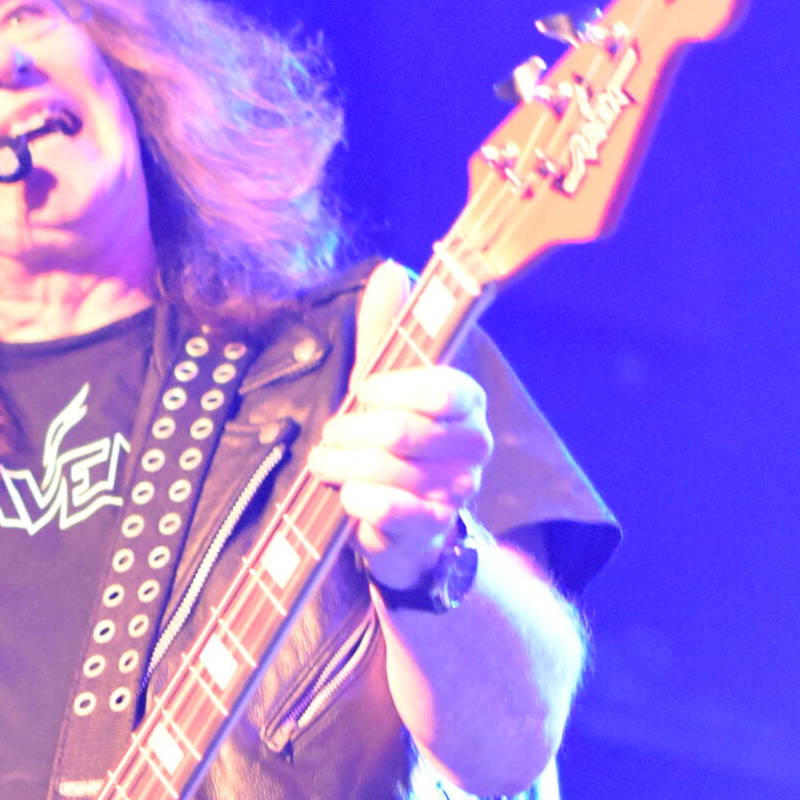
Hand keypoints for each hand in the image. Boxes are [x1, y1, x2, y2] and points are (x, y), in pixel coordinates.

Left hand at [308, 260, 492, 591]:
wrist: (404, 523)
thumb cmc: (392, 443)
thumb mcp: (384, 385)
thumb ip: (385, 332)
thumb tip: (392, 270)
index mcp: (468, 402)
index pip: (442, 388)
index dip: (393, 388)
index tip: (363, 389)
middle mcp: (474, 444)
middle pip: (403, 432)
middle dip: (351, 432)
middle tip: (330, 434)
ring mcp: (459, 489)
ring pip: (388, 470)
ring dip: (343, 465)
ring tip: (326, 463)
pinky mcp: (435, 528)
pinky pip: (387, 510)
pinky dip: (357, 500)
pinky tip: (347, 495)